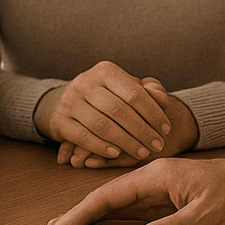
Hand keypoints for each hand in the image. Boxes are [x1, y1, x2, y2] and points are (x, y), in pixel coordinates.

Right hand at [47, 149, 224, 224]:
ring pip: (122, 203)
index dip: (83, 211)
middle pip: (110, 196)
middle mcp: (156, 178)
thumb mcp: (203, 216)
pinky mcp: (171, 199)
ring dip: (97, 215)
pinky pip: (137, 209)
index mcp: (159, 175)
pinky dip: (117, 218)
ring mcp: (162, 189)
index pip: (112, 193)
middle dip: (82, 212)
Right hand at [56, 83, 199, 167]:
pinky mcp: (59, 121)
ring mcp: (70, 101)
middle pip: (118, 110)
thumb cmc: (110, 95)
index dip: (153, 113)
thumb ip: (149, 91)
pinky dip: (100, 147)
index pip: (133, 93)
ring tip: (142, 153)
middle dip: (141, 130)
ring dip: (125, 141)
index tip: (166, 130)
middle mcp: (85, 82)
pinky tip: (116, 154)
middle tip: (157, 145)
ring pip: (101, 124)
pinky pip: (82, 137)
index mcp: (105, 71)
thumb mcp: (129, 88)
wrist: (72, 102)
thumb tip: (162, 98)